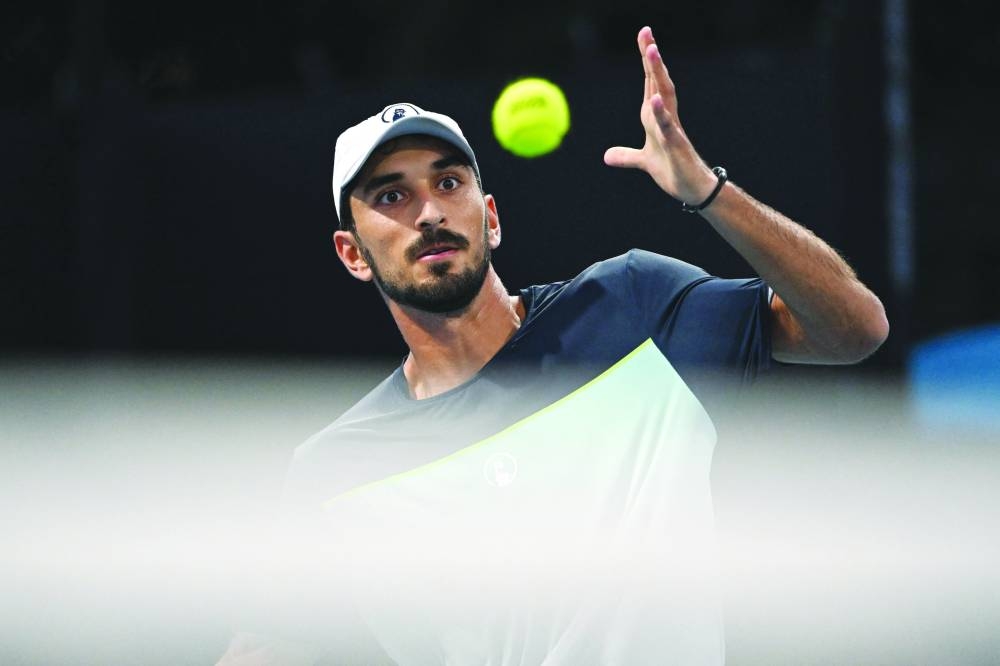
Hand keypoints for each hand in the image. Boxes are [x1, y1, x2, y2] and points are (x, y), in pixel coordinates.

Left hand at [604, 26, 718, 205]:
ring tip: (652, 51)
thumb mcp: (644, 161)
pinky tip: (654, 99)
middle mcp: (666, 117)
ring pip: (665, 96)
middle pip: (658, 81)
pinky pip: (667, 126)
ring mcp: (672, 129)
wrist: (693, 189)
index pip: (650, 83)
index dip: (646, 61)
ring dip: (658, 74)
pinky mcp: (676, 145)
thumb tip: (607, 156)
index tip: (644, 37)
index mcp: (656, 117)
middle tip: (646, 33)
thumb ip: (627, 156)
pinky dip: (660, 112)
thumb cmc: (674, 169)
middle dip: (651, 58)